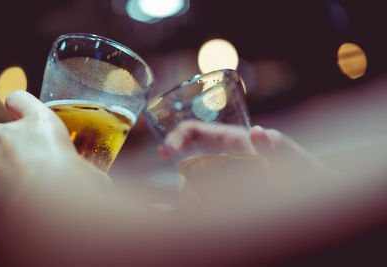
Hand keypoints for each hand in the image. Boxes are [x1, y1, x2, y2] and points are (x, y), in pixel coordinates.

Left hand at [0, 90, 109, 216]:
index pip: (19, 99)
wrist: (52, 214)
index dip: (19, 106)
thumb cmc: (77, 188)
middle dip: (4, 149)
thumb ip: (87, 175)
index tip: (20, 114)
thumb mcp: (92, 177)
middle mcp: (8, 137)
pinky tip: (14, 208)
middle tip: (22, 168)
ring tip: (18, 192)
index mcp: (40, 125)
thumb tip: (101, 185)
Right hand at [158, 121, 329, 204]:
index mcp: (233, 141)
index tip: (166, 151)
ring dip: (192, 198)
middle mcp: (221, 158)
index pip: (196, 131)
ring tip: (211, 211)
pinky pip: (198, 202)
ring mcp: (220, 179)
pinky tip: (201, 216)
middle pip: (187, 162)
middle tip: (198, 199)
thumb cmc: (305, 172)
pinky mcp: (221, 198)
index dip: (177, 137)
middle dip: (185, 180)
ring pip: (190, 185)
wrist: (312, 199)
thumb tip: (256, 132)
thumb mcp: (294, 159)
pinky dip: (193, 209)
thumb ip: (277, 147)